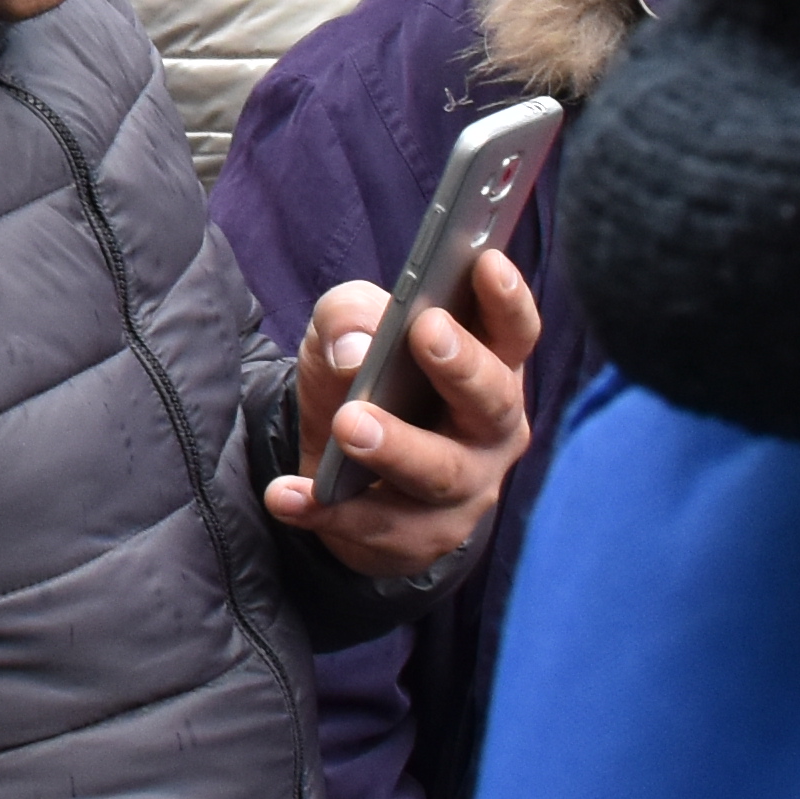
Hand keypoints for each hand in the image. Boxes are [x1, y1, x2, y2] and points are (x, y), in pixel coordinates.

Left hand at [266, 243, 538, 586]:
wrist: (341, 465)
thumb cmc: (365, 376)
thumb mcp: (346, 330)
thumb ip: (351, 316)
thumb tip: (356, 347)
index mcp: (490, 364)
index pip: (513, 330)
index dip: (507, 298)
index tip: (486, 262)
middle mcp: (492, 428)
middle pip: (492, 402)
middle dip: (461, 368)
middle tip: (424, 332)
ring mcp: (467, 488)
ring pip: (441, 473)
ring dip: (395, 447)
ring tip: (347, 424)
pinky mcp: (423, 536)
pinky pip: (379, 527)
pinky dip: (328, 511)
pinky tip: (286, 494)